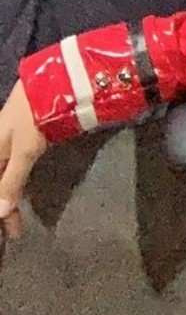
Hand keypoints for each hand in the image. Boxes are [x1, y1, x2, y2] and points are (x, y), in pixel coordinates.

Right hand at [0, 81, 46, 241]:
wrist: (52, 81)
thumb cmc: (34, 116)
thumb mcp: (23, 150)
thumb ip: (11, 181)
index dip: (0, 212)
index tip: (11, 233)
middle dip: (1, 206)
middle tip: (12, 231)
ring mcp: (8, 142)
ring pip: (2, 177)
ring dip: (7, 198)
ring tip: (16, 219)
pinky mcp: (23, 137)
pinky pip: (12, 168)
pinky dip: (14, 183)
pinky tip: (21, 194)